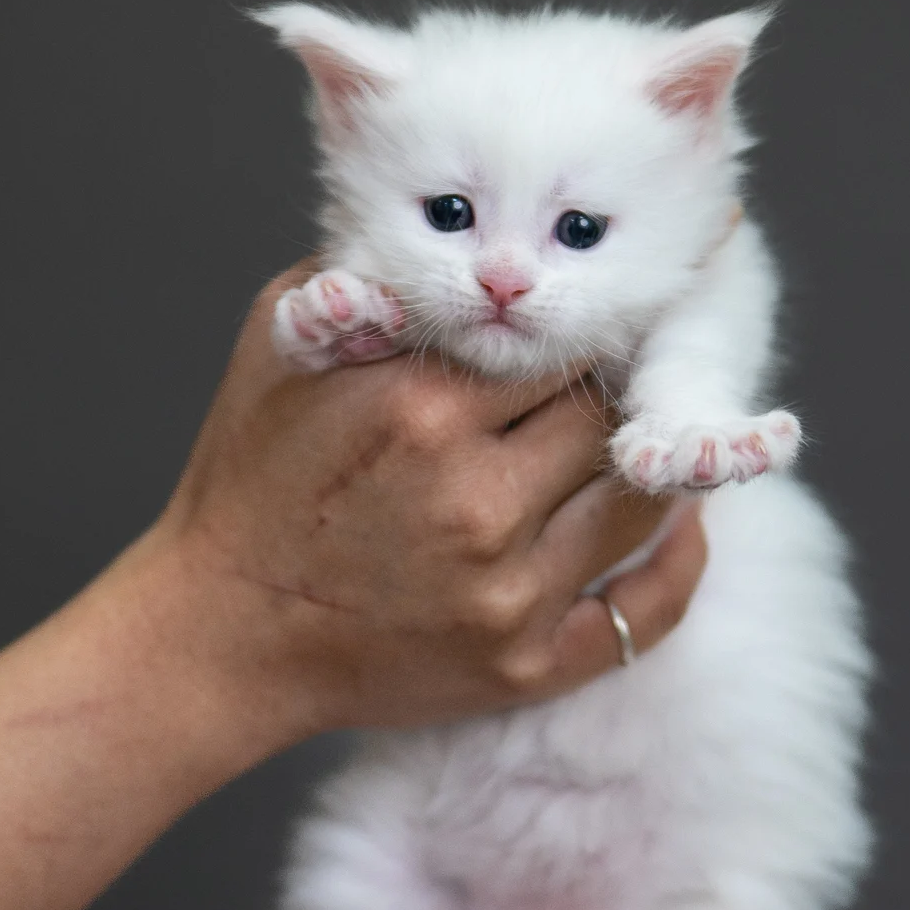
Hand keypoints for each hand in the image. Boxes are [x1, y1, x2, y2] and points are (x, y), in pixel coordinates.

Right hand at [136, 257, 706, 753]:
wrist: (223, 631)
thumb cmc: (248, 483)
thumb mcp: (282, 347)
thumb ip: (368, 279)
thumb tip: (462, 243)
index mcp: (422, 410)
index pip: (555, 347)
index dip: (578, 331)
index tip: (592, 324)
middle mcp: (477, 501)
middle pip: (600, 418)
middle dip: (607, 394)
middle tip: (618, 379)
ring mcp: (508, 594)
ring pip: (638, 503)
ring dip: (647, 464)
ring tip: (649, 437)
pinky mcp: (524, 665)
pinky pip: (641, 614)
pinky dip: (679, 564)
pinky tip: (686, 525)